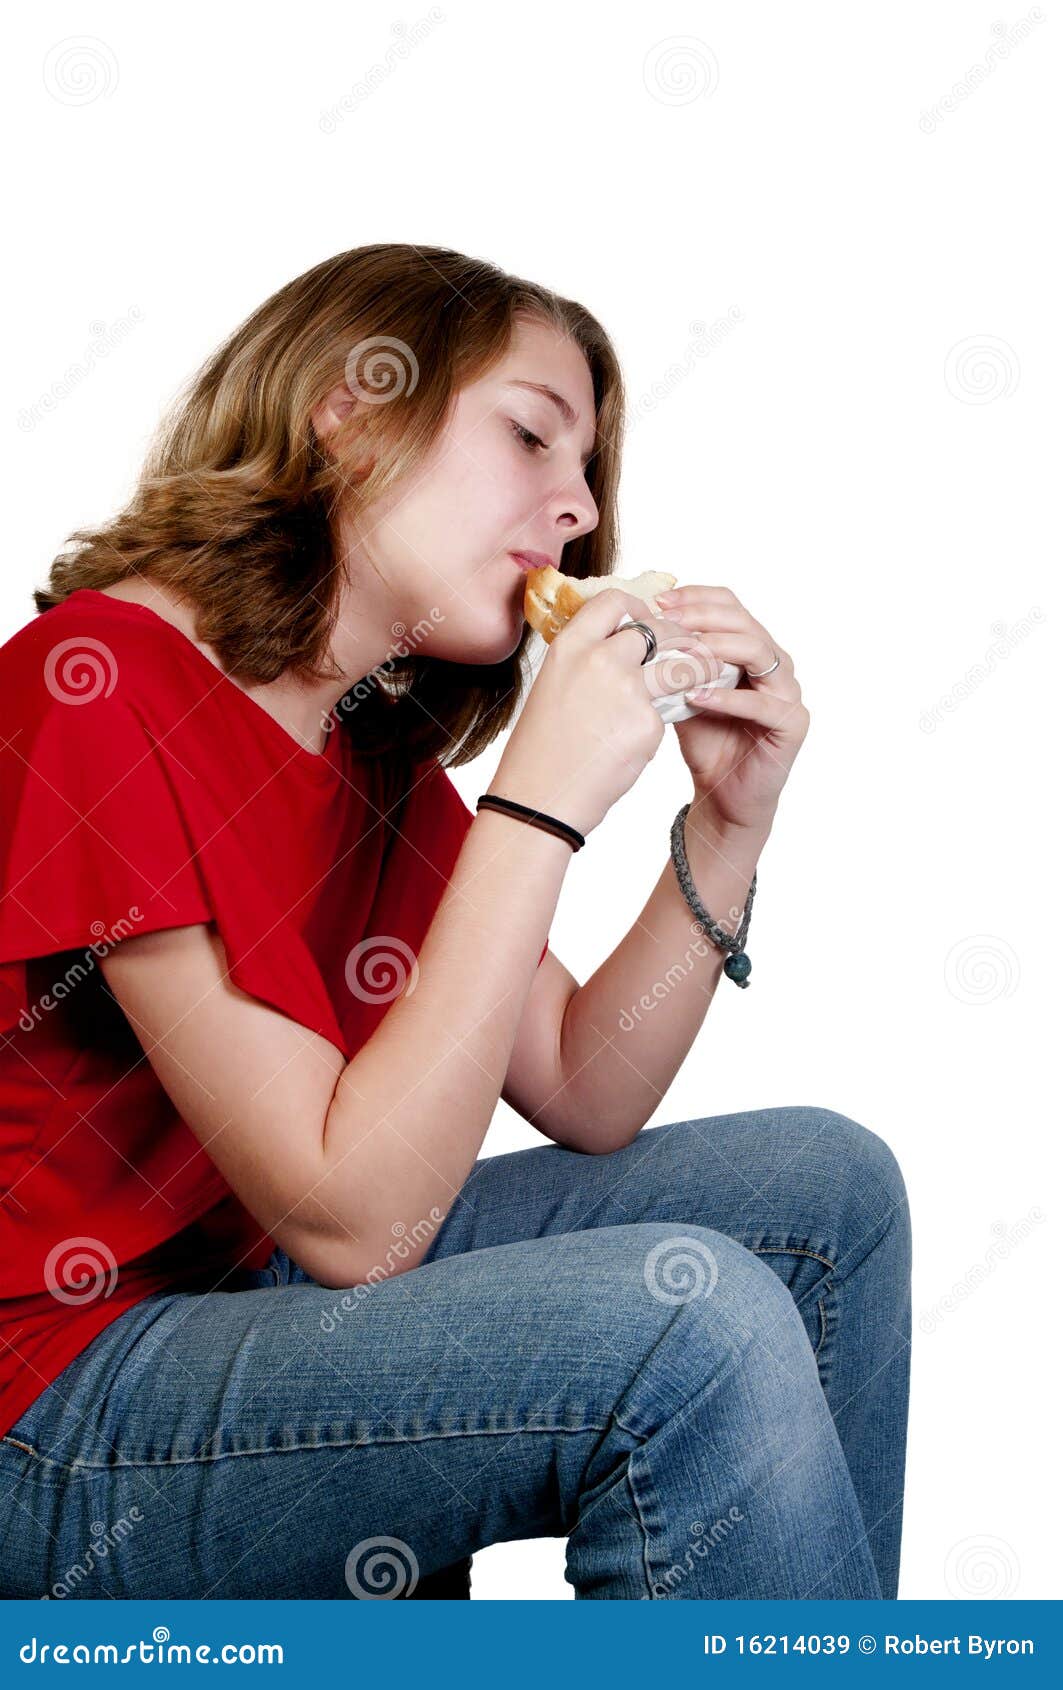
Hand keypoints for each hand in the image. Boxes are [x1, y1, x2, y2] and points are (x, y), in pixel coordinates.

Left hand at [652, 584, 809, 835]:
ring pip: (759, 652)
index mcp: (751, 648)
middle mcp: (775, 663)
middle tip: (667, 622)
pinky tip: (696, 696)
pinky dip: (728, 698)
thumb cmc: (706, 742)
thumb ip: (673, 662)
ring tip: (682, 651)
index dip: (696, 597)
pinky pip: (762, 703)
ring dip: (717, 648)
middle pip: (744, 622)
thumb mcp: (682, 693)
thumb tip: (637, 630)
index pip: (729, 605)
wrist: (723, 795)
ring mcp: (788, 692)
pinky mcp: (792, 724)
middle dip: (702, 617)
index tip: (659, 602)